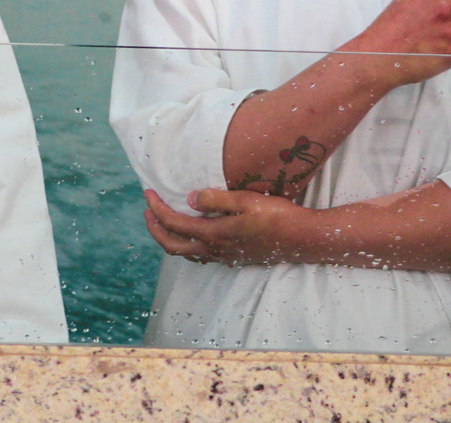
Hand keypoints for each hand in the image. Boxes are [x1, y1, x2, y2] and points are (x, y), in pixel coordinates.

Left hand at [143, 187, 320, 266]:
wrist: (302, 239)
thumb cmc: (278, 216)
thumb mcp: (246, 201)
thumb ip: (216, 200)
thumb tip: (190, 199)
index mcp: (214, 234)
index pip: (174, 223)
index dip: (156, 208)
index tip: (148, 192)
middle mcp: (215, 250)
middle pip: (172, 245)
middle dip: (154, 228)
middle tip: (147, 210)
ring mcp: (224, 257)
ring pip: (185, 253)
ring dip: (168, 238)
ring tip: (162, 221)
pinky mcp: (234, 258)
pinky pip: (200, 256)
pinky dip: (186, 245)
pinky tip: (192, 234)